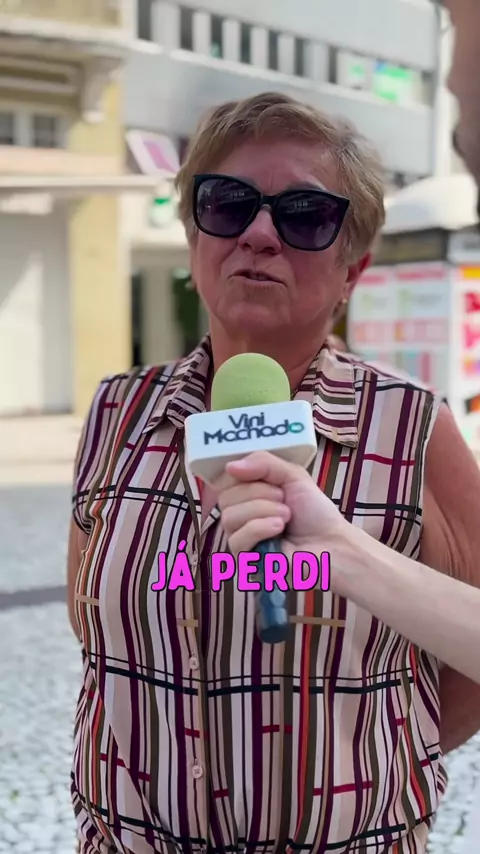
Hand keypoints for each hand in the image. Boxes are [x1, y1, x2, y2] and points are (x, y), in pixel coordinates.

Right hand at [212, 451, 347, 557]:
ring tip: (286, 516)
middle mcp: (240, 514)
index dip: (241, 474)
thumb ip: (263, 463)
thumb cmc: (315, 512)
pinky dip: (260, 529)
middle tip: (283, 498)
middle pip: (225, 497)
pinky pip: (237, 538)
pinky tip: (279, 529)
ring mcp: (240, 537)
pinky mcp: (245, 559)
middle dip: (259, 493)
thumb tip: (230, 466)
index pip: (225, 479)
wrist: (332, 543)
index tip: (267, 477)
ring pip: (229, 517)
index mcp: (247, 494)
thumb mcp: (293, 476)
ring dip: (263, 510)